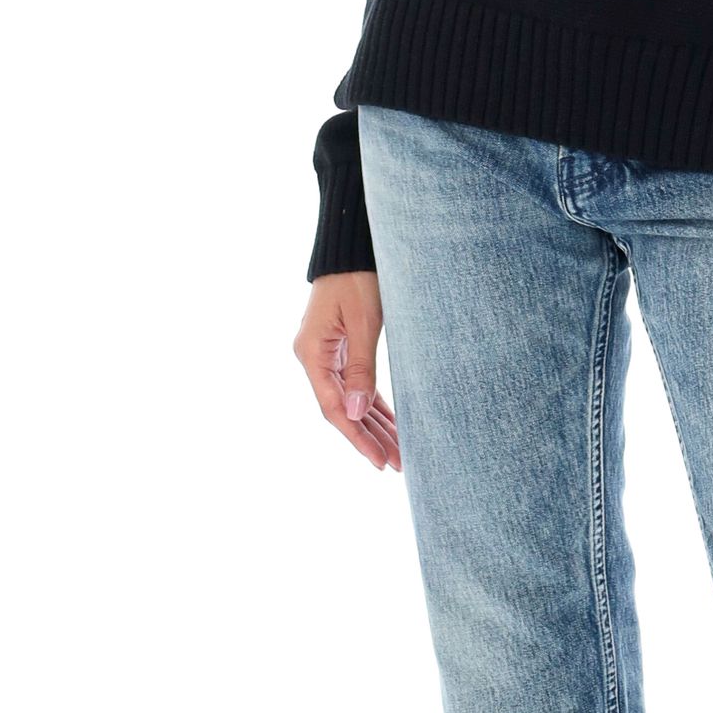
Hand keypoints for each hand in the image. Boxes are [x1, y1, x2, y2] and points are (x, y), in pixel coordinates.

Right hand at [293, 272, 400, 472]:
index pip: (333, 408)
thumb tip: (354, 413)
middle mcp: (314, 358)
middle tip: (398, 464)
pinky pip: (357, 385)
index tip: (380, 460)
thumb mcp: (364, 322)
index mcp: (312, 354)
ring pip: (351, 401)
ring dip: (375, 426)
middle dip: (370, 438)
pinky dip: (375, 405)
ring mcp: (326, 355)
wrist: (351, 248)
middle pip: (342, 410)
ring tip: (400, 452)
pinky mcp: (340, 349)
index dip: (357, 437)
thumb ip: (361, 368)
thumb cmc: (358, 277)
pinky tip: (392, 425)